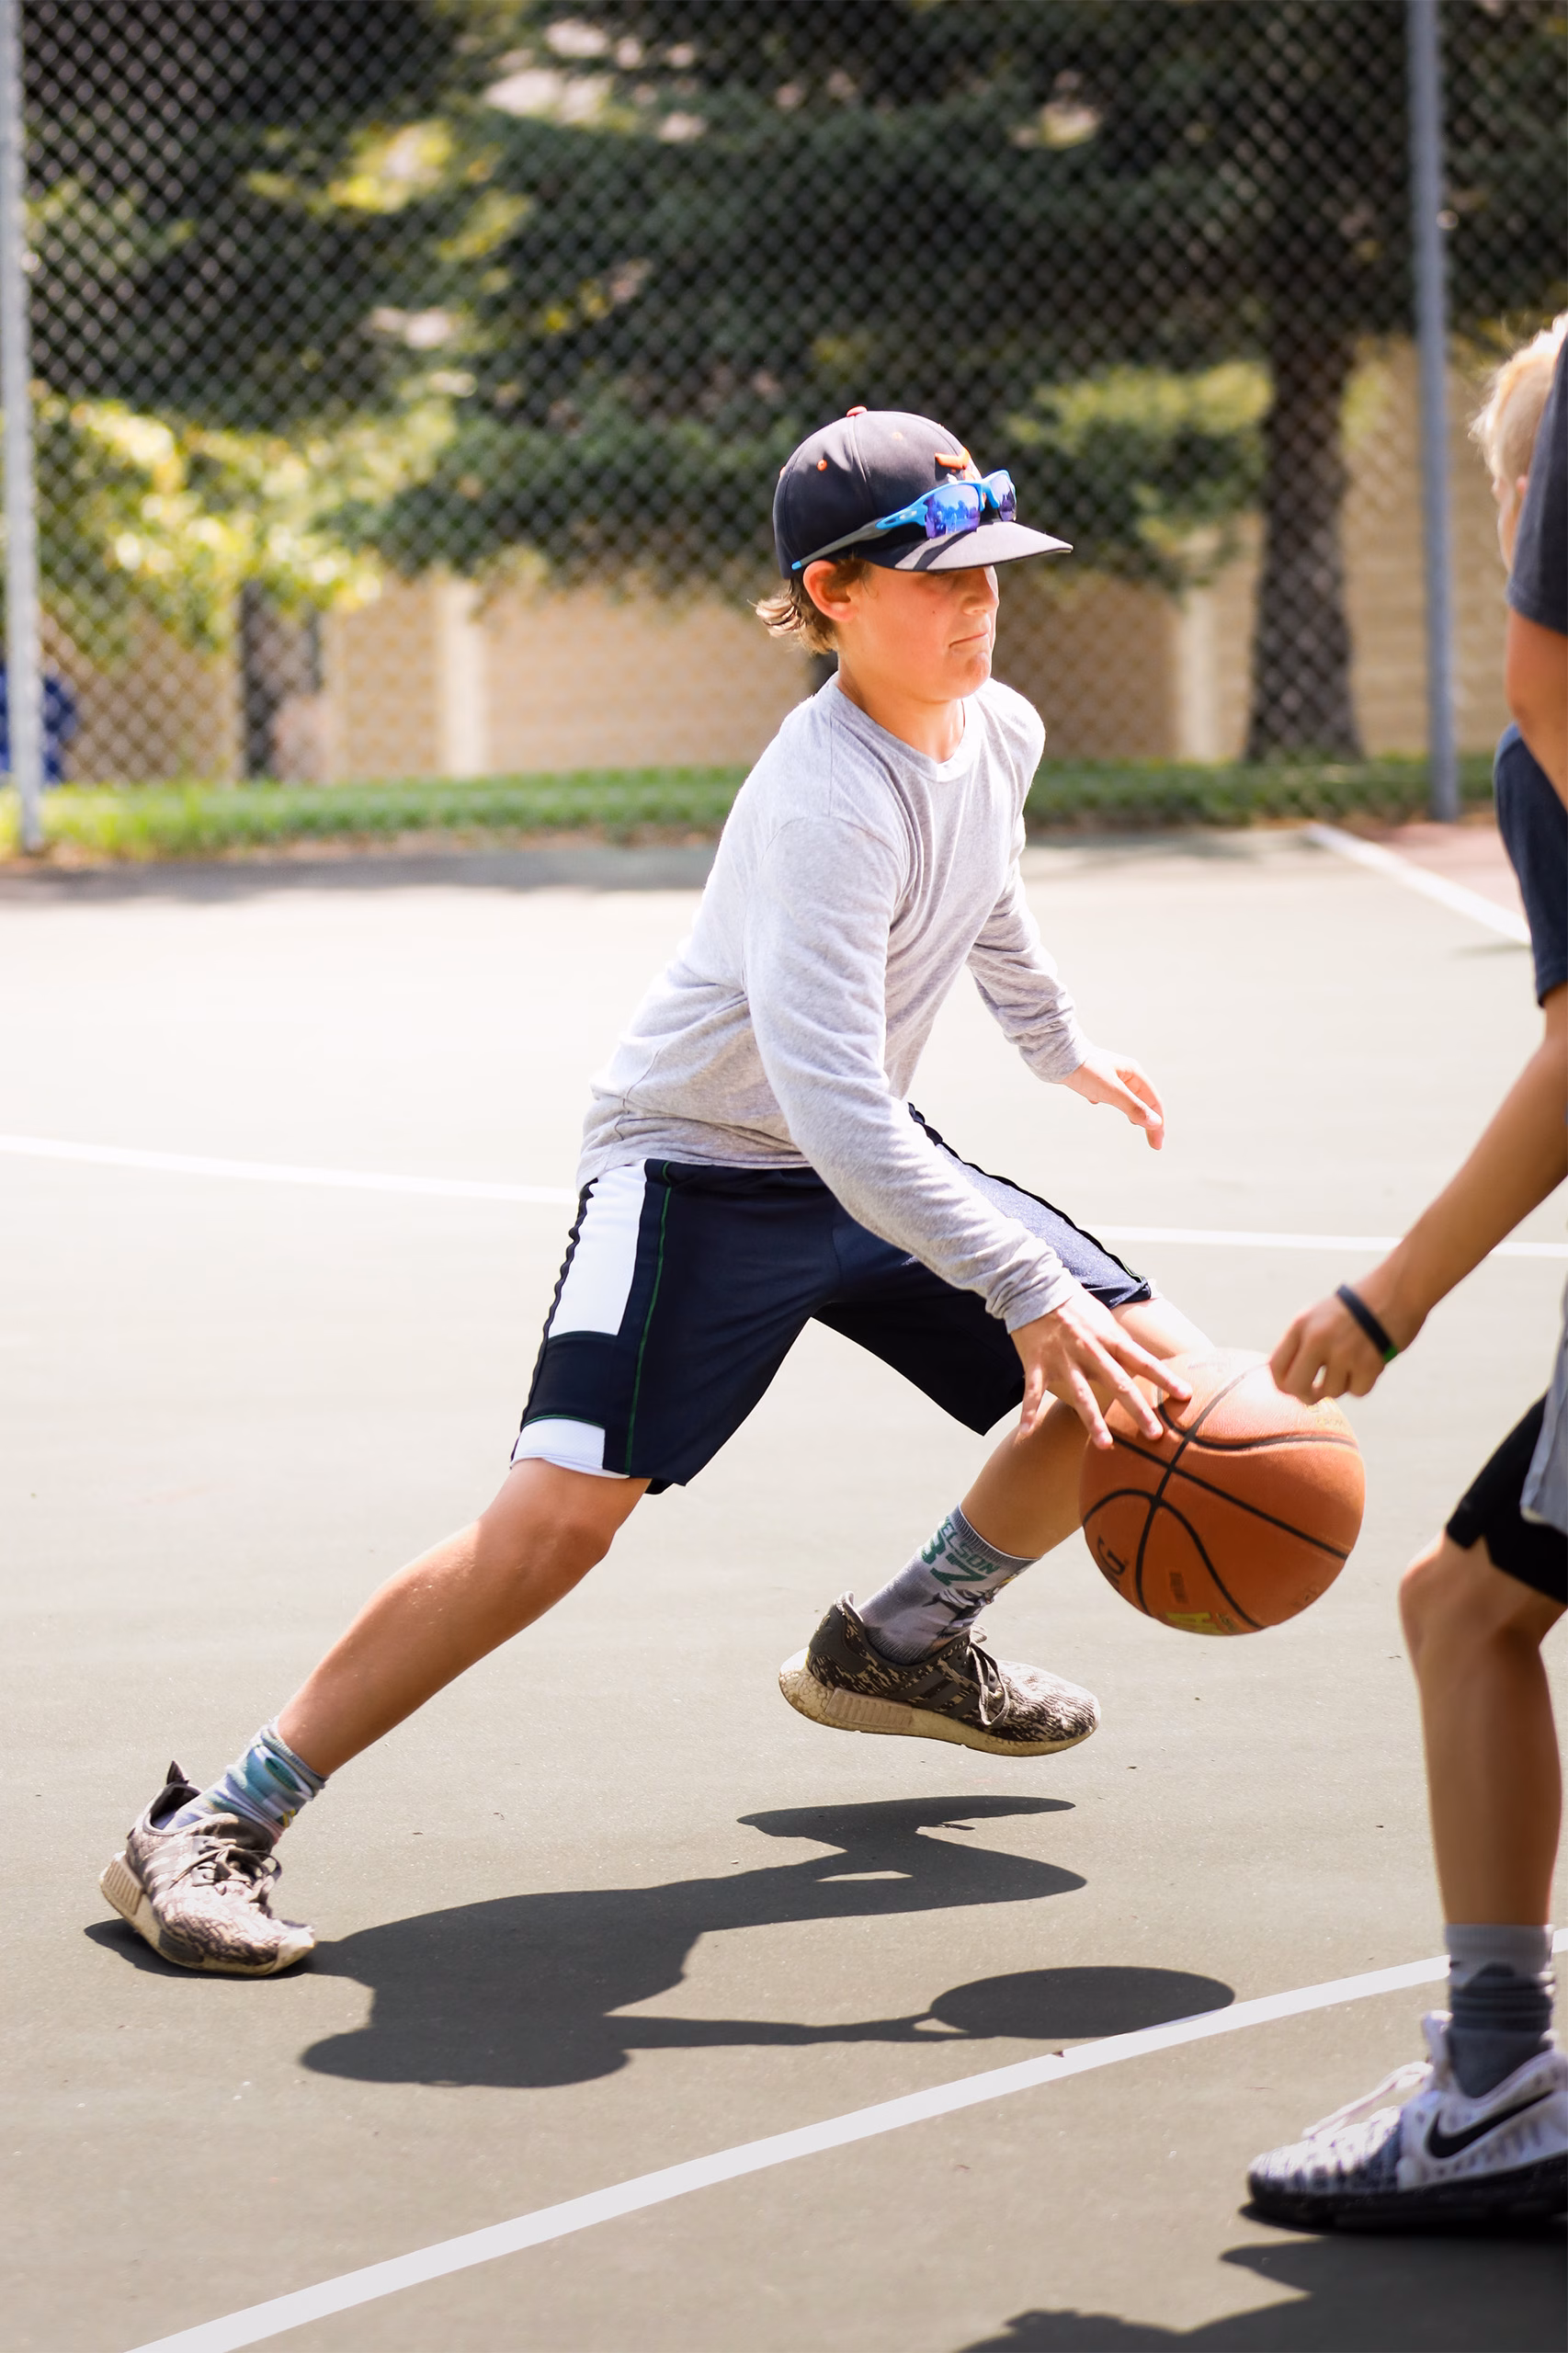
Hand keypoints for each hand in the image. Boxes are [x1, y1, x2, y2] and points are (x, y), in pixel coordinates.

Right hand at [1012, 1285, 1191, 1447]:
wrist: (1035, 1286)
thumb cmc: (1073, 1303)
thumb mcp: (1103, 1319)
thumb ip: (1120, 1342)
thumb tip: (1141, 1362)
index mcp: (1109, 1338)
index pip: (1143, 1361)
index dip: (1165, 1379)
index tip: (1185, 1396)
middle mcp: (1090, 1351)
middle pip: (1119, 1384)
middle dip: (1138, 1411)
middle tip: (1155, 1435)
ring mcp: (1063, 1359)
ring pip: (1081, 1395)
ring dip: (1093, 1422)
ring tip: (1106, 1445)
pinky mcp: (1037, 1363)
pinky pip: (1032, 1393)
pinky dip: (1028, 1413)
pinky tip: (1025, 1433)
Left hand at [1062, 1045, 1165, 1150]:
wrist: (1056, 1054)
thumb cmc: (1085, 1071)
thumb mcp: (1111, 1092)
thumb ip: (1133, 1107)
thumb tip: (1155, 1123)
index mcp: (1133, 1073)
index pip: (1153, 1102)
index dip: (1158, 1124)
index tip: (1157, 1145)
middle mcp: (1124, 1072)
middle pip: (1143, 1099)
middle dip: (1148, 1120)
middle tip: (1152, 1142)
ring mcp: (1109, 1074)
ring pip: (1126, 1095)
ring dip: (1133, 1110)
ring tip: (1134, 1123)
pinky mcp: (1092, 1076)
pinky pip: (1106, 1091)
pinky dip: (1109, 1101)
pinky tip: (1096, 1102)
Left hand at [1271, 1287, 1415, 1402]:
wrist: (1396, 1291)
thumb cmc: (1356, 1308)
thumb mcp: (1319, 1316)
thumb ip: (1302, 1344)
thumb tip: (1290, 1384)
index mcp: (1301, 1325)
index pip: (1275, 1366)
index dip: (1282, 1384)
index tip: (1292, 1388)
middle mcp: (1317, 1339)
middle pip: (1295, 1387)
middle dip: (1305, 1396)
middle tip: (1315, 1394)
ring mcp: (1343, 1352)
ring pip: (1330, 1392)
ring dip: (1341, 1385)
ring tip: (1352, 1363)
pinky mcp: (1368, 1364)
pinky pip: (1357, 1392)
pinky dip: (1363, 1384)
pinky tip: (1369, 1363)